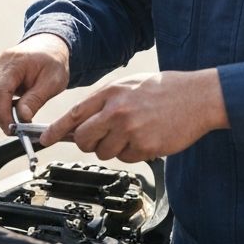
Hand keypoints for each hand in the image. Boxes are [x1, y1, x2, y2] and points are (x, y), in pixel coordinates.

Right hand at [0, 34, 70, 128]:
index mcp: (10, 62)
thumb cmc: (51, 62)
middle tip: (26, 121)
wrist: (45, 47)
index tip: (15, 130)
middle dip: (5, 119)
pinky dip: (0, 110)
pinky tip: (16, 103)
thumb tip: (22, 118)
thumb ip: (36, 99)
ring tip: (23, 108)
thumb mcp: (53, 80)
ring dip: (3, 115)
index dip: (4, 116)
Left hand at [39, 69, 228, 162]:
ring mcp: (131, 131)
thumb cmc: (166, 89)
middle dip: (88, 143)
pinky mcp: (145, 148)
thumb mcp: (130, 85)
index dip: (55, 130)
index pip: (74, 115)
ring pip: (104, 153)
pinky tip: (146, 136)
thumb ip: (105, 100)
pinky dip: (133, 152)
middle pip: (84, 140)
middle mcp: (118, 111)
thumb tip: (80, 120)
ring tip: (133, 131)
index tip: (44, 139)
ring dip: (114, 147)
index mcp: (112, 92)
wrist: (199, 97)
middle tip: (100, 137)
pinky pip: (126, 158)